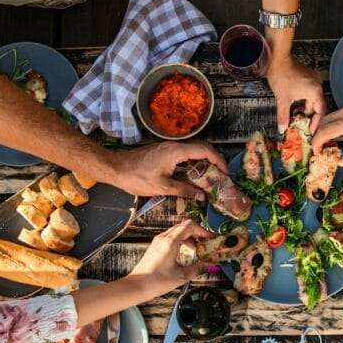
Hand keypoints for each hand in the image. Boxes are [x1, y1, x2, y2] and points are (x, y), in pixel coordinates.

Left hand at [108, 142, 227, 198]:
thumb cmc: (137, 177)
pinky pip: (185, 155)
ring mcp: (169, 148)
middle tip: (222, 178)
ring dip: (205, 163)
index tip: (226, 173)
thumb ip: (185, 190)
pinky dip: (194, 164)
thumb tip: (202, 196)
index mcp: (177, 152)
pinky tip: (195, 177)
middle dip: (215, 161)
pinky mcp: (164, 152)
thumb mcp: (162, 187)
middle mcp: (175, 146)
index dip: (219, 161)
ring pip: (194, 152)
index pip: (205, 151)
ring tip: (211, 179)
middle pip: (202, 149)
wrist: (116, 169)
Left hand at [130, 220, 213, 295]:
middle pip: (184, 226)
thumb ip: (198, 268)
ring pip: (177, 231)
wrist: (137, 286)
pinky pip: (171, 237)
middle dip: (197, 233)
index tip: (211, 239)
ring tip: (197, 249)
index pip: (190, 226)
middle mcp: (163, 238)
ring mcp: (158, 241)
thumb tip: (210, 265)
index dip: (203, 231)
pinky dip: (181, 240)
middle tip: (206, 243)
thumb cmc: (157, 281)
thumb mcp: (181, 276)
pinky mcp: (155, 246)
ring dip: (189, 237)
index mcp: (171, 242)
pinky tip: (185, 252)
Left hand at [267, 54, 326, 133]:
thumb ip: (283, 116)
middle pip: (317, 106)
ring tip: (296, 117)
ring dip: (305, 109)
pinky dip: (304, 101)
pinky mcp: (309, 77)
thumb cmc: (281, 76)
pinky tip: (296, 106)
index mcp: (315, 92)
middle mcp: (318, 86)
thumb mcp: (282, 100)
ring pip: (313, 100)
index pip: (321, 112)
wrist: (277, 59)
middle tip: (302, 126)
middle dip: (309, 117)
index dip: (316, 123)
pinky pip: (310, 93)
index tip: (310, 131)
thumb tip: (282, 129)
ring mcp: (314, 80)